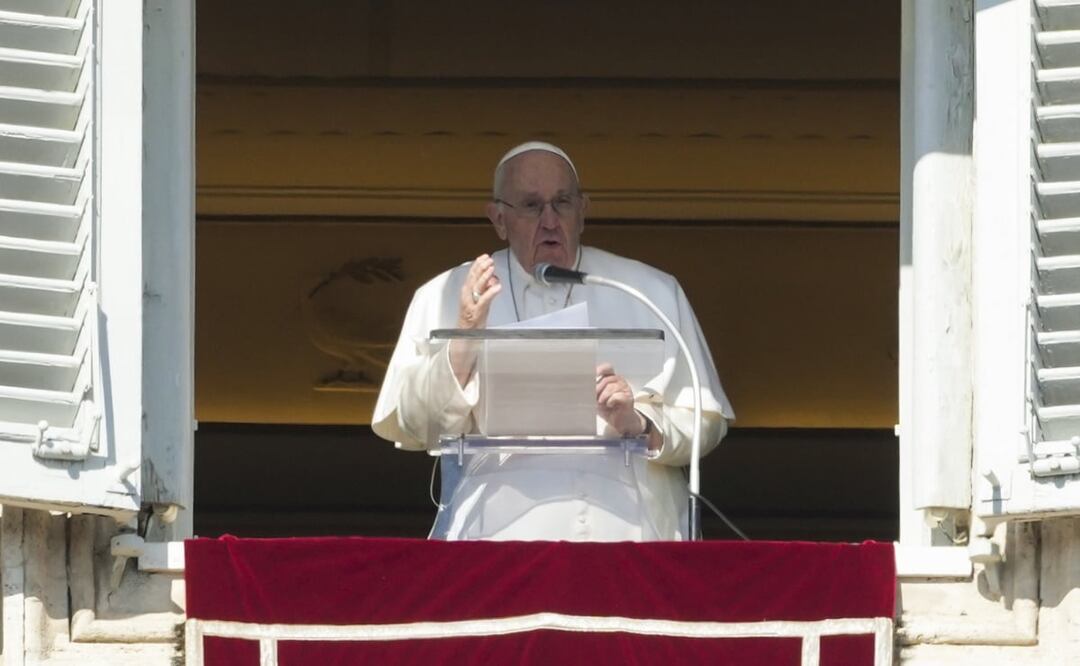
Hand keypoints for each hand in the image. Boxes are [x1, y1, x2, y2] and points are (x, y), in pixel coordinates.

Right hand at [450, 254, 501, 386]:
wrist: (464, 341)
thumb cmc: (473, 323)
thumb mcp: (479, 305)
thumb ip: (485, 292)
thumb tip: (494, 279)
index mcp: (466, 296)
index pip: (471, 277)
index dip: (477, 266)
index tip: (484, 256)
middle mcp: (466, 299)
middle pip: (472, 280)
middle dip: (480, 269)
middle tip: (488, 259)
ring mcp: (470, 307)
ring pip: (475, 289)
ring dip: (484, 277)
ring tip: (492, 267)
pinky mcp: (476, 315)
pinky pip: (483, 302)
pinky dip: (490, 293)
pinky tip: (498, 286)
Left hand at [595, 363, 643, 435]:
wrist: (618, 421)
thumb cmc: (608, 409)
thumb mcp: (596, 397)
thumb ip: (592, 389)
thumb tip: (584, 384)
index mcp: (612, 378)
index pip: (607, 368)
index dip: (599, 369)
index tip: (592, 374)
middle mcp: (619, 381)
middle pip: (606, 379)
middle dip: (598, 389)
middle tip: (595, 397)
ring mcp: (625, 389)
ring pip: (611, 387)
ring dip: (603, 397)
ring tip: (604, 403)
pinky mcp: (628, 398)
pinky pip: (616, 396)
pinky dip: (610, 402)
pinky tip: (611, 405)